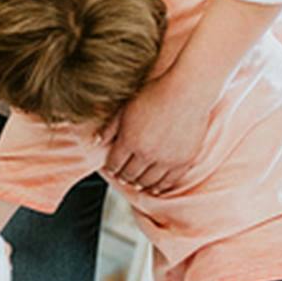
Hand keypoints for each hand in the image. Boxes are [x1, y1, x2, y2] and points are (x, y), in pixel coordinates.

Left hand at [103, 71, 211, 194]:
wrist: (185, 92)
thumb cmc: (155, 94)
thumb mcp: (126, 108)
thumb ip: (110, 127)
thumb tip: (96, 141)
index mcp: (129, 140)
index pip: (115, 163)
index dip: (111, 168)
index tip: (111, 169)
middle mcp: (146, 154)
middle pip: (130, 174)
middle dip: (124, 176)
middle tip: (122, 177)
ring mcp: (166, 160)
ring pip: (149, 181)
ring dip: (140, 184)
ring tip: (136, 183)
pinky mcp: (183, 161)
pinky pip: (169, 182)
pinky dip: (160, 187)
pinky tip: (155, 188)